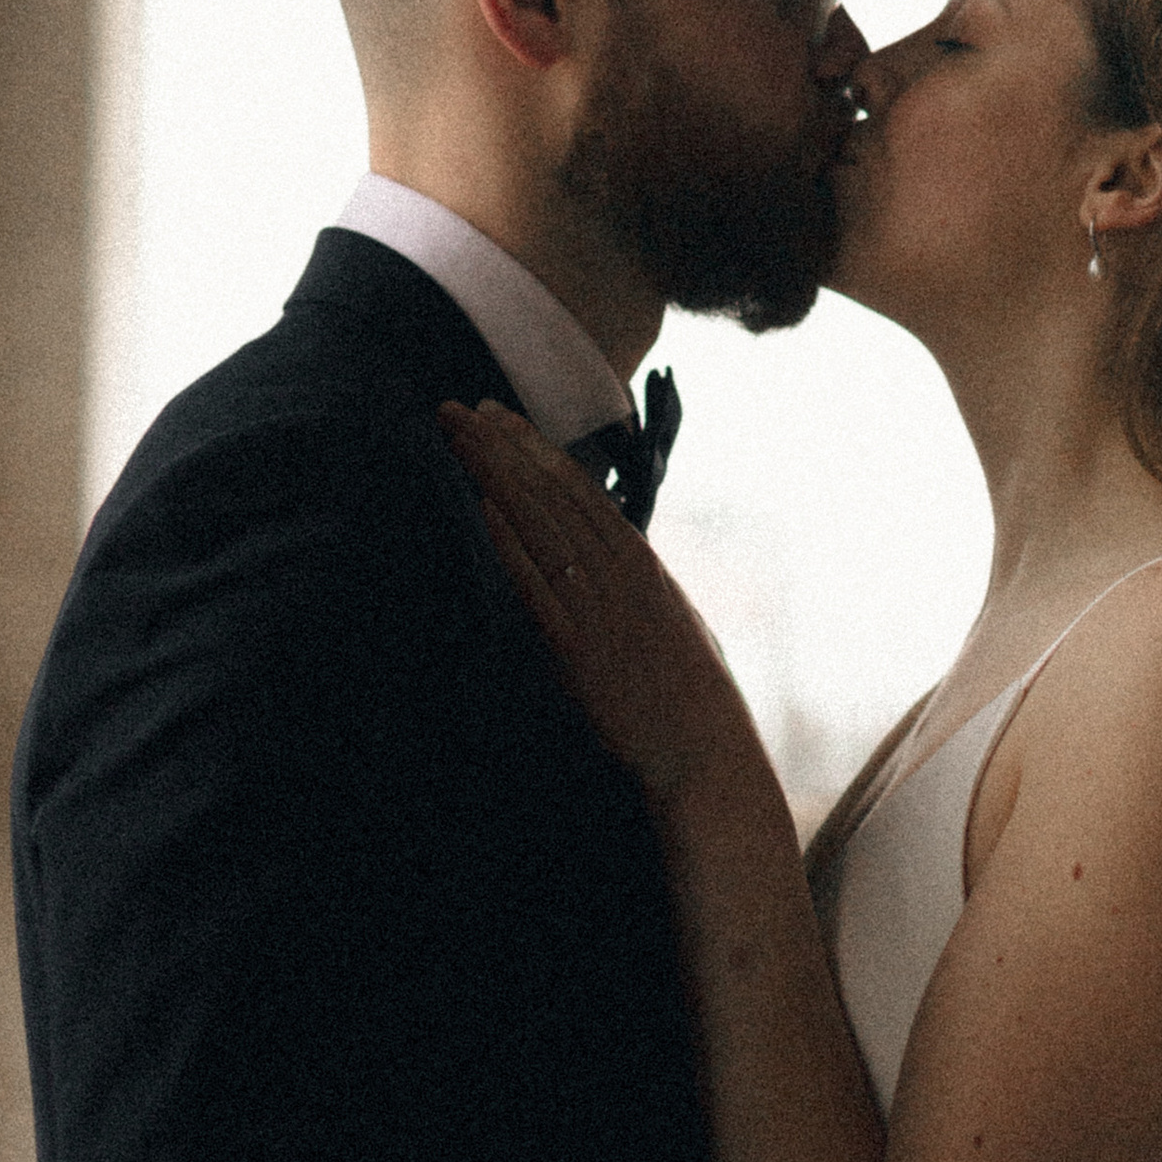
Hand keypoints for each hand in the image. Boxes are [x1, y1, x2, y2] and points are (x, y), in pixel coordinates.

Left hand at [439, 401, 763, 805]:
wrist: (704, 752)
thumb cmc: (692, 696)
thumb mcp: (671, 621)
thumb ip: (637, 587)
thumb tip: (612, 563)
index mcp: (642, 563)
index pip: (580, 491)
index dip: (534, 449)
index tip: (500, 417)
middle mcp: (619, 573)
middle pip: (550, 494)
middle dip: (501, 447)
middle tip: (458, 409)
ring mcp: (597, 607)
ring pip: (539, 524)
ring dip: (494, 476)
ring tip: (458, 438)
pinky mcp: (576, 648)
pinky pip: (536, 584)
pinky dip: (508, 541)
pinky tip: (482, 506)